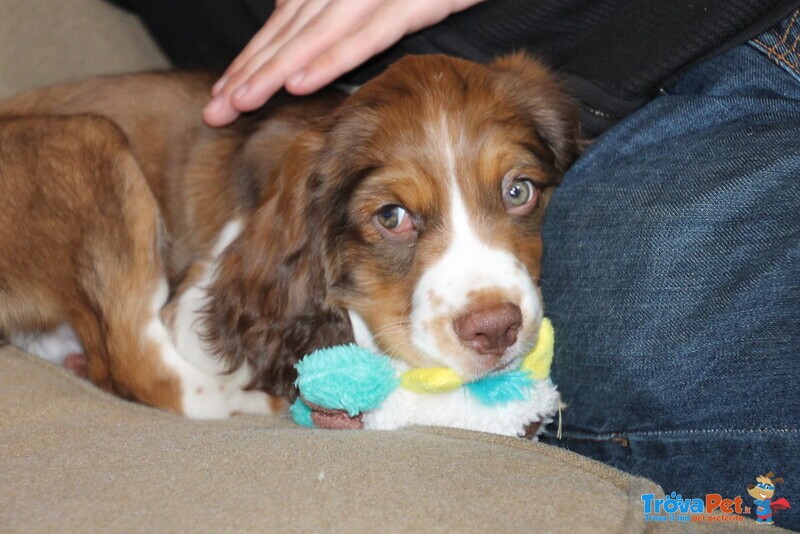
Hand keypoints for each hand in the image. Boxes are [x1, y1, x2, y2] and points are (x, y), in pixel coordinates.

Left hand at [203, 0, 486, 126]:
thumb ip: (330, 5)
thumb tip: (285, 9)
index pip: (282, 27)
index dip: (250, 61)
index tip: (222, 95)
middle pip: (288, 34)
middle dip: (248, 73)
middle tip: (214, 111)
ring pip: (315, 35)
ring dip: (276, 71)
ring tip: (243, 102)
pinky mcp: (411, 2)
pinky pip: (365, 35)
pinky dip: (331, 57)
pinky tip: (300, 82)